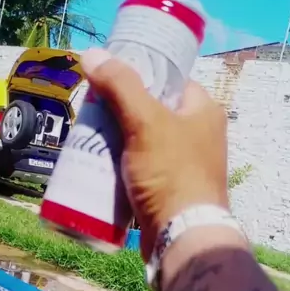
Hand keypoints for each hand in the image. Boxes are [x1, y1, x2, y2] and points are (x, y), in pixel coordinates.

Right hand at [81, 47, 229, 259]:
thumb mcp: (145, 121)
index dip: (140, 74)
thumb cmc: (171, 173)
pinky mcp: (167, 189)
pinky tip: (96, 163)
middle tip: (91, 109)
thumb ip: (120, 86)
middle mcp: (197, 135)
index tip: (109, 76)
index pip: (169, 79)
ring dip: (115, 139)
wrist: (182, 235)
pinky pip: (138, 168)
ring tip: (87, 135)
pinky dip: (119, 165)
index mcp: (203, 111)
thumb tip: (92, 55)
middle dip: (118, 110)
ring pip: (140, 141)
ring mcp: (183, 164)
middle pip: (150, 110)